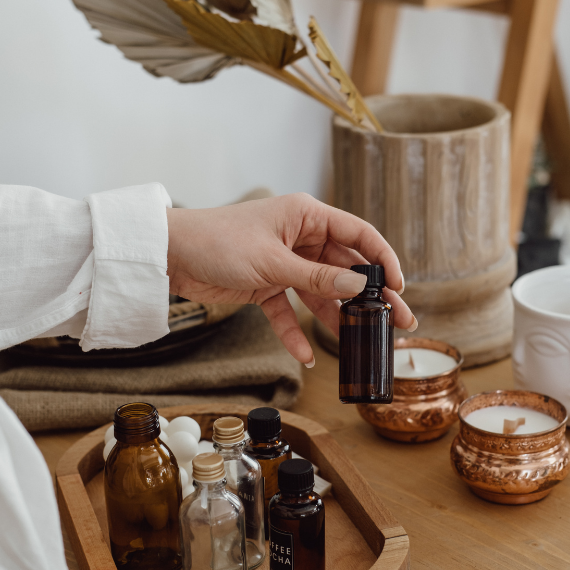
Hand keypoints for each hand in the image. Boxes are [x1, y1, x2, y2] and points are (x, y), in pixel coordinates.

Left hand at [166, 193, 416, 365]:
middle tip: (397, 320)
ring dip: (337, 318)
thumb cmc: (218, 242)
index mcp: (307, 216)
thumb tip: (357, 286)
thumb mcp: (272, 262)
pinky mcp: (267, 285)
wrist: (171, 254)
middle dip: (370, 297)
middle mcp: (300, 237)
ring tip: (362, 343)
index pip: (359, 235)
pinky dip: (295, 331)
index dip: (383, 260)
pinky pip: (289, 311)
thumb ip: (317, 276)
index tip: (399, 287)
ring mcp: (285, 262)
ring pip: (321, 293)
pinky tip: (306, 354)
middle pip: (345, 269)